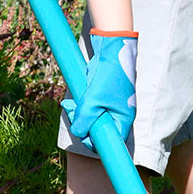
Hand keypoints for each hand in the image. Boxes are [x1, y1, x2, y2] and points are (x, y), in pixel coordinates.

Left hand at [62, 29, 137, 145]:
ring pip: (91, 119)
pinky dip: (79, 106)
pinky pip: (89, 108)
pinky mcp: (101, 97)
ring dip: (78, 114)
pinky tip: (71, 101)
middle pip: (99, 131)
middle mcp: (118, 114)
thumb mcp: (93, 101)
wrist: (110, 51)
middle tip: (72, 113)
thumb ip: (84, 120)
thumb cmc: (108, 77)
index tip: (83, 136)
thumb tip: (77, 132)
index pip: (112, 141)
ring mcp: (110, 105)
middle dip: (82, 125)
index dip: (97, 143)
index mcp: (124, 119)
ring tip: (69, 105)